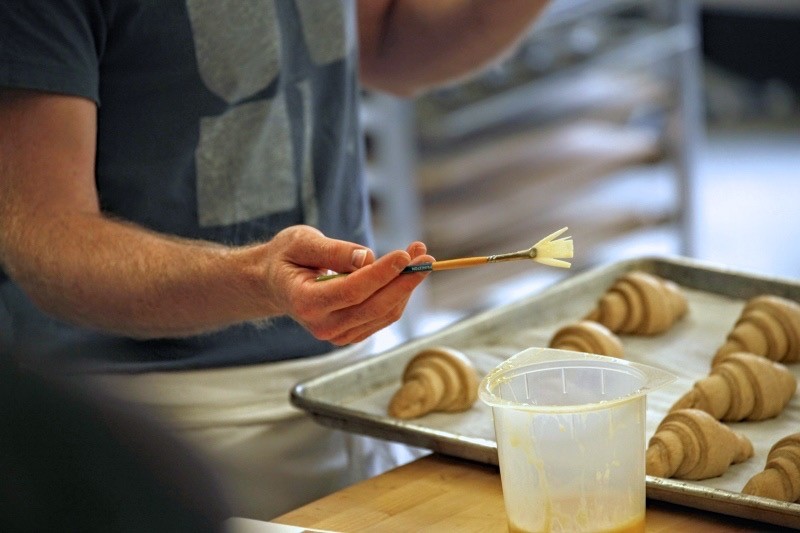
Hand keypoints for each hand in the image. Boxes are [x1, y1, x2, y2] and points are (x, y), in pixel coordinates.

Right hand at [262, 225, 433, 344]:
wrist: (276, 282)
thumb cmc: (287, 257)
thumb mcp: (301, 242)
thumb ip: (333, 251)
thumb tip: (368, 258)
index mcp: (305, 303)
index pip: (352, 291)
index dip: (382, 273)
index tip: (405, 254)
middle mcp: (322, 326)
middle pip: (375, 306)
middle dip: (404, 280)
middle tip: (425, 255)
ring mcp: (337, 335)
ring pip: (384, 313)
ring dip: (406, 285)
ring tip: (419, 255)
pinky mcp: (351, 334)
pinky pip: (383, 316)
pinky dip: (398, 294)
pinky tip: (404, 272)